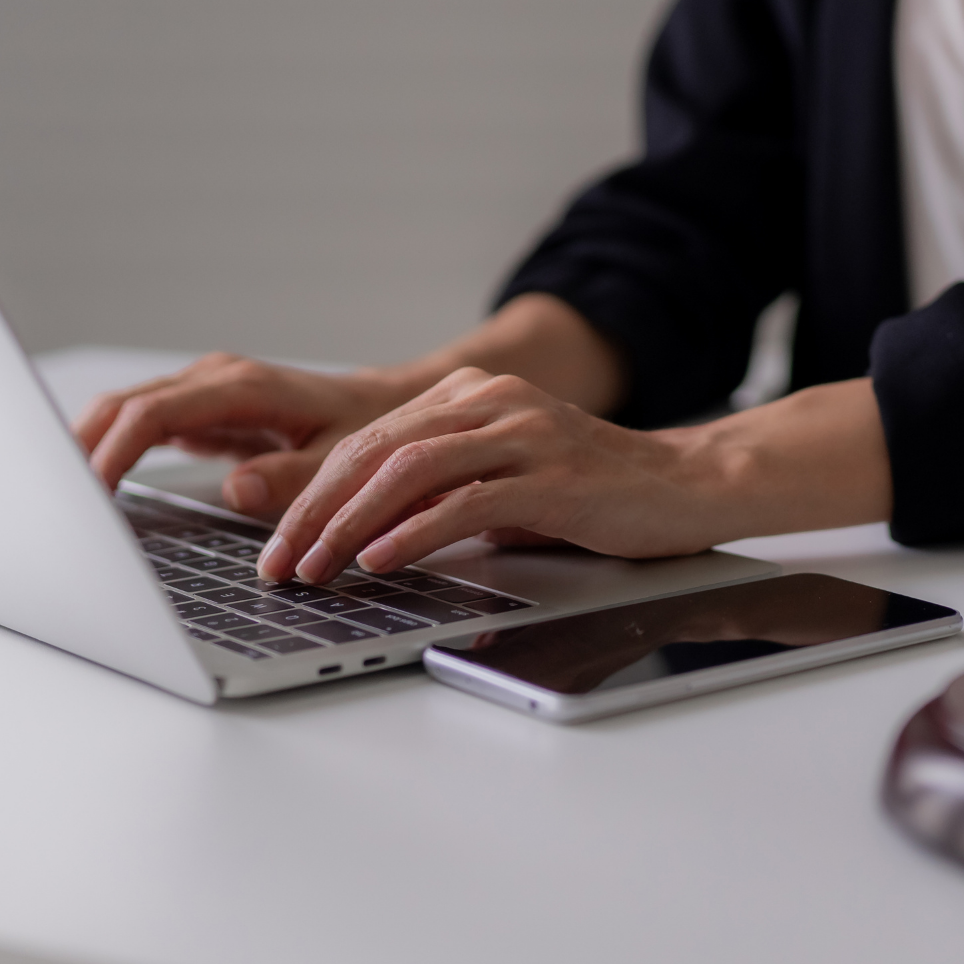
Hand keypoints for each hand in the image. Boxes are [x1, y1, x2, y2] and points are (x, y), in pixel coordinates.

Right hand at [72, 353, 413, 513]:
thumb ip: (291, 477)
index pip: (153, 414)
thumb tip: (237, 488)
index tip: (89, 495)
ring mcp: (202, 391)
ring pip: (124, 410)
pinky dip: (112, 450)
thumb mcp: (342, 459)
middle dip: (79, 447)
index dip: (112, 453)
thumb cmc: (368, 431)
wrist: (383, 405)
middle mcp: (214, 380)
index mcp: (242, 387)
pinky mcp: (200, 410)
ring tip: (58, 497)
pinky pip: (142, 424)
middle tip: (52, 501)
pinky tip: (93, 486)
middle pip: (122, 405)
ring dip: (88, 446)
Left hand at [255, 367, 709, 583]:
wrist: (682, 484)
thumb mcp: (495, 480)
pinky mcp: (553, 473)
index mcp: (464, 395)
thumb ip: (434, 491)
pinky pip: (467, 500)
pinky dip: (414, 532)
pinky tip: (380, 560)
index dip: (313, 496)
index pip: (366, 443)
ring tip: (318, 569)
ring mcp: (522, 432)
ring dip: (351, 525)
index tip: (280, 545)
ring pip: (410, 470)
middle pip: (375, 452)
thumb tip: (356, 533)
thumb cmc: (583, 491)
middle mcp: (487, 401)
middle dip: (316, 512)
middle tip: (281, 563)